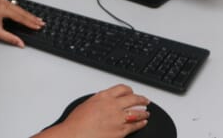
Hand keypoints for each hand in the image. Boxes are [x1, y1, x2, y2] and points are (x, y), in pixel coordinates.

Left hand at [0, 0, 44, 46]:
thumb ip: (10, 38)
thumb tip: (20, 43)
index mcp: (3, 9)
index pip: (20, 17)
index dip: (30, 23)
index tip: (37, 26)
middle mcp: (4, 3)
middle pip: (22, 11)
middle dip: (32, 18)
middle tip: (41, 23)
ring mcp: (3, 1)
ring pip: (19, 8)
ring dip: (28, 14)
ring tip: (36, 19)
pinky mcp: (2, 2)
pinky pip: (15, 6)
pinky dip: (22, 11)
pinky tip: (27, 14)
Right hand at [34, 84, 149, 137]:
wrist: (75, 135)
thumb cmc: (76, 122)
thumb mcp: (87, 104)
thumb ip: (99, 101)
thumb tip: (103, 102)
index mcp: (104, 96)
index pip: (122, 88)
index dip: (129, 90)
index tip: (131, 92)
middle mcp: (113, 105)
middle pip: (133, 98)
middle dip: (141, 99)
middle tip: (145, 100)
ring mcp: (118, 118)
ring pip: (137, 112)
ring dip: (144, 112)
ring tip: (146, 112)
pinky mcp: (121, 131)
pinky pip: (135, 125)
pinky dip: (141, 123)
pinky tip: (143, 122)